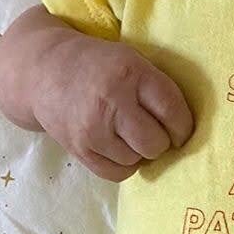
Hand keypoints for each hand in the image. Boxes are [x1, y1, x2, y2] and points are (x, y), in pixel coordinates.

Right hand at [33, 32, 194, 182]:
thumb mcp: (133, 60)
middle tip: (157, 132)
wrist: (46, 72)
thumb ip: (157, 87)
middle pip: (155, 142)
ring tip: (132, 134)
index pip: (171, 111)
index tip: (183, 129)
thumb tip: (187, 127)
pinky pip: (117, 173)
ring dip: (141, 151)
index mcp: (132, 73)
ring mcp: (93, 129)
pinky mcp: (79, 150)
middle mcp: (112, 102)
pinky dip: (125, 164)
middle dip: (162, 140)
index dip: (184, 126)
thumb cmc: (101, 65)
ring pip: (137, 159)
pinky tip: (120, 147)